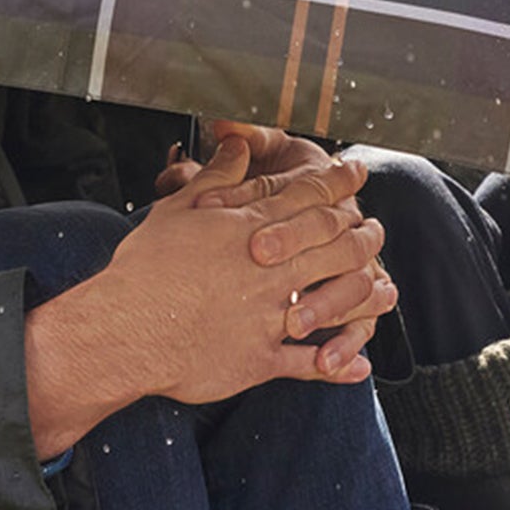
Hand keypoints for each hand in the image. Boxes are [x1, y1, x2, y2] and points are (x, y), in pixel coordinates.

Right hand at [162, 120, 393, 371]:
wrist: (124, 329)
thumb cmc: (142, 270)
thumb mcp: (177, 210)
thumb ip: (216, 176)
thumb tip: (237, 144)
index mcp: (250, 228)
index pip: (308, 197)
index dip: (337, 183)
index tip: (356, 173)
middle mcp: (270, 269)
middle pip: (336, 243)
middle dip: (363, 234)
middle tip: (377, 229)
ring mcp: (270, 315)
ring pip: (336, 299)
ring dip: (365, 293)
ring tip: (385, 290)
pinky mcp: (260, 358)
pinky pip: (310, 364)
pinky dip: (337, 364)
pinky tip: (356, 365)